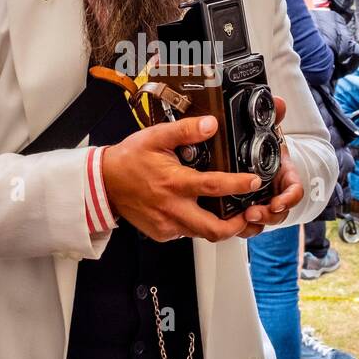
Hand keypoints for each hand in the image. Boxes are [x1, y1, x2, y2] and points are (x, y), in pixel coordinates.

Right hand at [103, 114, 270, 242]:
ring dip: (222, 227)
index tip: (254, 182)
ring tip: (236, 216)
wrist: (104, 183)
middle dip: (238, 225)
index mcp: (174, 182)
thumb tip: (210, 124)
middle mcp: (172, 208)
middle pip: (214, 229)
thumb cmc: (129, 160)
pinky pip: (188, 234)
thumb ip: (185, 130)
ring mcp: (167, 225)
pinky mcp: (162, 233)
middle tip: (251, 214)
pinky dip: (200, 226)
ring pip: (203, 234)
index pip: (213, 187)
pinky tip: (204, 213)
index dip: (238, 185)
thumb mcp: (156, 137)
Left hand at [238, 96, 304, 236]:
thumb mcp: (269, 131)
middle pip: (279, 212)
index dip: (288, 199)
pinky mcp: (248, 210)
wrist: (256, 156)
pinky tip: (232, 224)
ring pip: (264, 220)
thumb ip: (274, 117)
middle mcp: (277, 192)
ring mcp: (264, 203)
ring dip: (256, 223)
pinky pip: (248, 224)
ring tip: (243, 219)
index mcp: (285, 176)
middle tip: (254, 213)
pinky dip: (242, 226)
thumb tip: (278, 102)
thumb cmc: (264, 147)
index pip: (294, 191)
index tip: (277, 201)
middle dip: (269, 215)